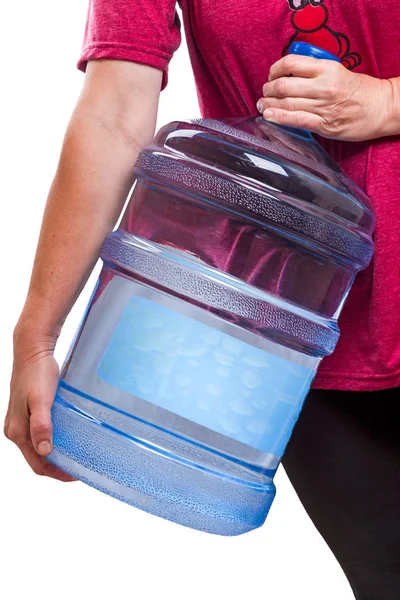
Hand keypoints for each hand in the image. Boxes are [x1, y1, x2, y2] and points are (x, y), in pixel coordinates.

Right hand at [5, 331, 74, 481]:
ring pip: (38, 447)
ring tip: (76, 454)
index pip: (37, 465)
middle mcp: (15, 430)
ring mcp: (19, 422)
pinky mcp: (26, 414)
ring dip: (55, 454)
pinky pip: (38, 434)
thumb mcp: (41, 399)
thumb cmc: (37, 373)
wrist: (31, 351)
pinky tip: (67, 436)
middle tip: (80, 466)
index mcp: (17, 432)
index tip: (76, 474)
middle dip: (57, 466)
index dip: (57, 473)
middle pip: (37, 459)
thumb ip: (42, 424)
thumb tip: (44, 451)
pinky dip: (52, 440)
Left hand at [257, 55, 395, 140]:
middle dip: (268, 90)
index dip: (275, 69)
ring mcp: (323, 107)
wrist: (382, 108)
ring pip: (286, 104)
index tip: (271, 75)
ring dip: (269, 104)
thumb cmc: (361, 90)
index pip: (291, 64)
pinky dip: (278, 118)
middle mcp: (323, 87)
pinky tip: (268, 116)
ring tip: (262, 105)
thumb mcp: (338, 71)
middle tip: (264, 93)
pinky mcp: (324, 125)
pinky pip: (296, 121)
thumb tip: (289, 77)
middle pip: (284, 86)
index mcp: (327, 69)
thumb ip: (315, 73)